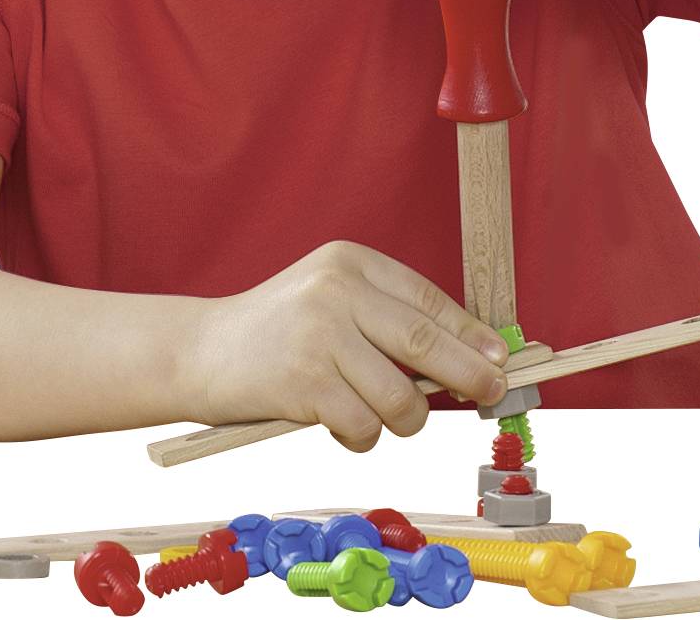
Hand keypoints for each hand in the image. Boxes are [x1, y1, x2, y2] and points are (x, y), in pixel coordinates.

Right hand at [192, 241, 511, 451]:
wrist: (200, 351)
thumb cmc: (279, 334)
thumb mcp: (332, 302)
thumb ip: (387, 321)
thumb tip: (468, 360)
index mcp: (350, 262)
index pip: (428, 299)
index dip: (470, 334)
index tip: (499, 358)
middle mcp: (337, 291)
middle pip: (426, 343)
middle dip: (468, 375)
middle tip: (492, 394)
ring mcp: (319, 336)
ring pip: (400, 398)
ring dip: (404, 420)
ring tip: (381, 417)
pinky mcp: (303, 382)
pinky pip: (363, 427)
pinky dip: (362, 437)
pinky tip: (340, 424)